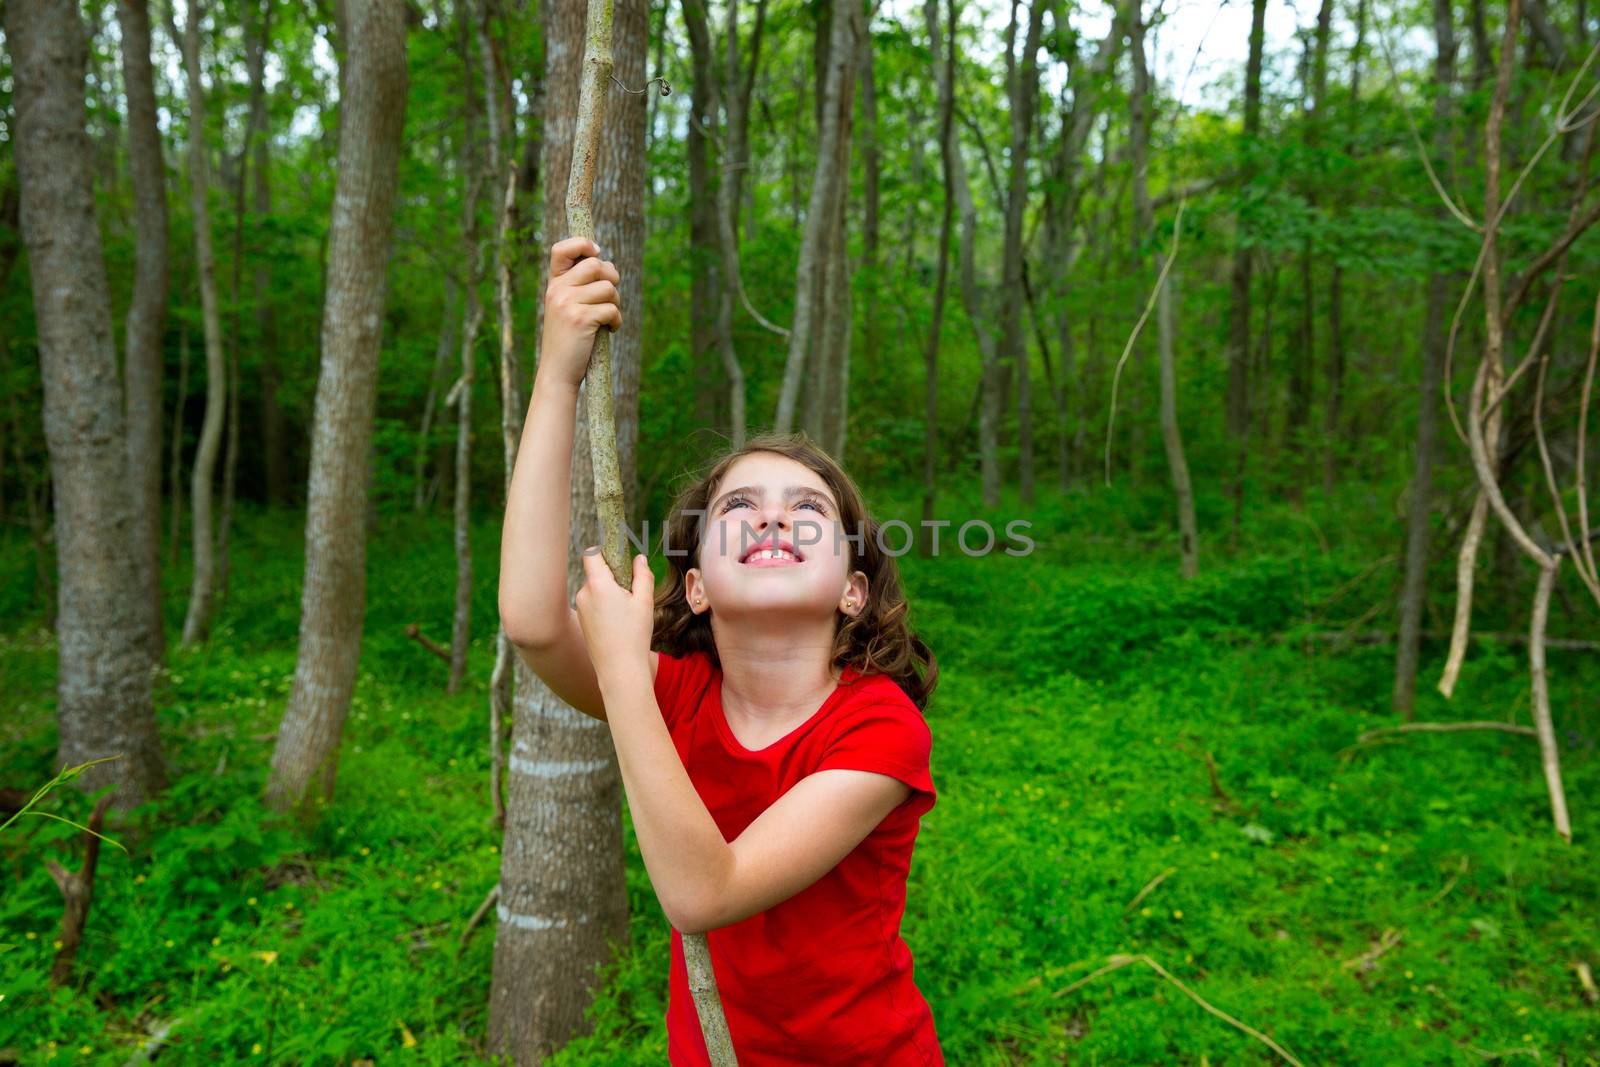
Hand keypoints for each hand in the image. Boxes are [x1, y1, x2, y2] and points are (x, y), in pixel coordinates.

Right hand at [539, 237, 622, 389]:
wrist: (557, 371)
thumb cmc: (569, 340)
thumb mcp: (567, 308)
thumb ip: (580, 286)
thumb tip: (608, 266)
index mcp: (553, 284)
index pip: (561, 249)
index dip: (582, 244)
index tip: (596, 252)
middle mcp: (557, 290)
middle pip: (596, 265)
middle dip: (612, 279)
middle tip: (610, 298)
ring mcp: (567, 303)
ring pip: (608, 287)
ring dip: (616, 303)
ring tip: (608, 318)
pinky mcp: (580, 319)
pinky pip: (611, 309)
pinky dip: (616, 321)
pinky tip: (609, 330)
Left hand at [575, 550, 654, 682]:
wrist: (618, 669)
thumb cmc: (633, 635)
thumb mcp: (644, 602)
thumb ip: (642, 576)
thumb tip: (639, 559)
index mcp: (598, 585)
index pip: (592, 554)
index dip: (604, 551)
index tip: (619, 557)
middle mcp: (584, 594)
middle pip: (595, 573)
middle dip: (612, 576)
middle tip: (631, 590)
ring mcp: (580, 608)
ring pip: (594, 590)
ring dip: (608, 593)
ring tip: (626, 611)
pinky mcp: (581, 621)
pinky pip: (592, 604)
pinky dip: (603, 606)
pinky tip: (617, 622)